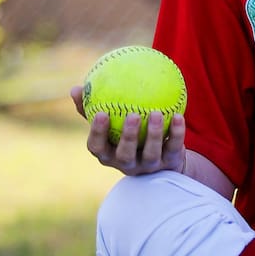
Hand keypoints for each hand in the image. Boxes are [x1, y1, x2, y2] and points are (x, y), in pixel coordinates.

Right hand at [70, 85, 186, 175]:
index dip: (97, 133)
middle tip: (132, 115)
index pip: (97, 147)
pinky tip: (178, 115)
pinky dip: (177, 133)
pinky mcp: (170, 164)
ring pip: (151, 153)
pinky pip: (174, 147)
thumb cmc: (127, 134)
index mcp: (109, 154)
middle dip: (127, 136)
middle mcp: (127, 164)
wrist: (162, 157)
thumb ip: (93, 107)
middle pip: (125, 154)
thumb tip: (75, 88)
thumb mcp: (110, 123)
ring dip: (154, 134)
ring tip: (156, 113)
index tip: (101, 113)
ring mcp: (149, 166)